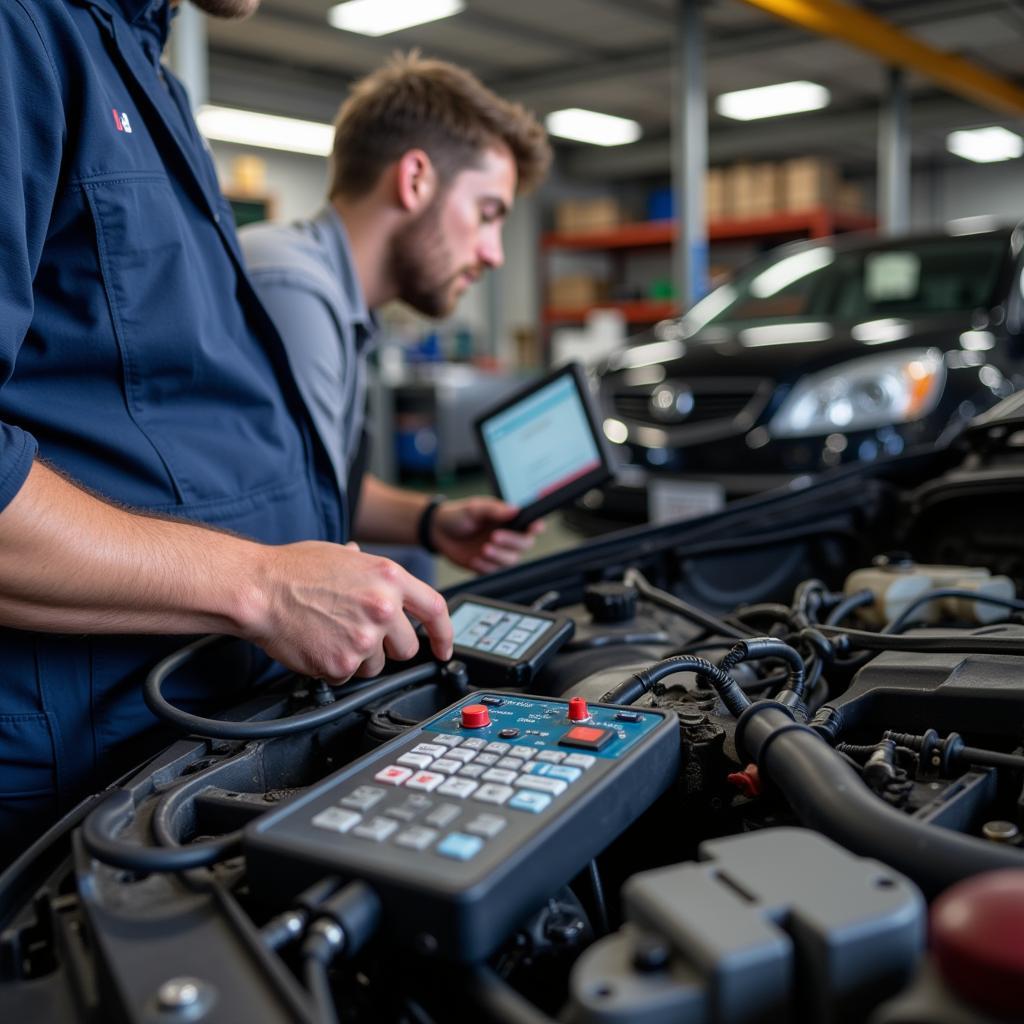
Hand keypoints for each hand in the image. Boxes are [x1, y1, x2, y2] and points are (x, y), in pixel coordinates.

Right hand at [246, 541, 451, 683]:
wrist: (258, 589)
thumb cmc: (292, 570)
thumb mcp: (343, 556)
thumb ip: (370, 571)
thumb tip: (382, 582)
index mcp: (390, 577)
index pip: (435, 609)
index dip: (443, 634)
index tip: (443, 648)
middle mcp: (383, 607)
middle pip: (406, 647)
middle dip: (387, 647)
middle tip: (358, 634)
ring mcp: (364, 638)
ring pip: (376, 666)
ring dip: (358, 658)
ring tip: (329, 634)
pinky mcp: (342, 663)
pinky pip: (347, 676)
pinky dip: (333, 668)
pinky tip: (317, 645)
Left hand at [431, 497, 543, 573]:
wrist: (437, 531)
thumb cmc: (458, 515)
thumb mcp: (475, 508)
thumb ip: (495, 510)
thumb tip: (514, 510)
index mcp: (508, 520)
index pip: (530, 524)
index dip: (535, 526)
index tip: (533, 527)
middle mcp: (508, 537)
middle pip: (524, 544)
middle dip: (511, 542)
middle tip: (494, 537)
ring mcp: (498, 553)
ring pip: (511, 561)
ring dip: (498, 556)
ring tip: (483, 548)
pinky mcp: (487, 566)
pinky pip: (494, 572)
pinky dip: (485, 567)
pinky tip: (474, 559)